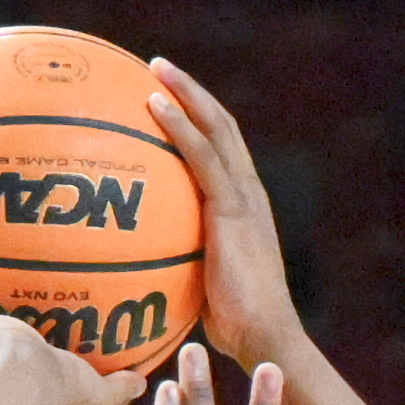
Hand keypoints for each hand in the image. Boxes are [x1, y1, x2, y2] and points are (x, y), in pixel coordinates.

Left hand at [147, 60, 302, 367]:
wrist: (263, 336)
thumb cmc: (233, 325)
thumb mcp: (203, 284)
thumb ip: (181, 263)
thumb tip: (141, 267)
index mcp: (245, 206)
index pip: (225, 150)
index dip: (201, 119)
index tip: (170, 98)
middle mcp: (249, 192)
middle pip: (223, 126)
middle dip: (191, 92)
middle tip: (157, 68)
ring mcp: (244, 198)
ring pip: (216, 128)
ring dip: (185, 93)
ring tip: (154, 69)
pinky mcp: (232, 210)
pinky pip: (202, 157)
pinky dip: (179, 126)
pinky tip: (154, 106)